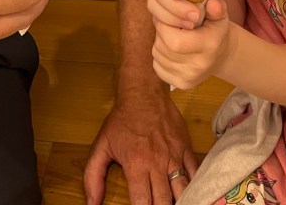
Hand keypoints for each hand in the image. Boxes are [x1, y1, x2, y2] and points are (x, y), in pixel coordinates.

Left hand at [83, 87, 197, 203]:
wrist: (143, 92)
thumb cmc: (122, 120)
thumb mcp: (101, 146)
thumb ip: (93, 177)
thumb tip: (91, 204)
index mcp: (136, 165)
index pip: (142, 203)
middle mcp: (157, 163)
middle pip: (163, 202)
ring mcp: (174, 156)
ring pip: (182, 190)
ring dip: (178, 201)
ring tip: (172, 204)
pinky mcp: (185, 147)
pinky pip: (195, 172)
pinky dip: (194, 185)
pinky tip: (191, 193)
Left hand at [151, 0, 231, 89]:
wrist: (221, 56)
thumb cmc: (216, 30)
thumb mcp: (219, 15)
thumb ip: (216, 6)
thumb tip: (211, 2)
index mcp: (209, 46)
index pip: (174, 40)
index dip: (165, 25)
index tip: (169, 15)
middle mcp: (199, 66)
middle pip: (164, 46)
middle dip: (161, 31)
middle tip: (168, 23)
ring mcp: (188, 78)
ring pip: (158, 54)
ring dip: (160, 41)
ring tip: (172, 34)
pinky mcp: (180, 84)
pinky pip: (157, 65)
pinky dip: (160, 54)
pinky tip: (171, 48)